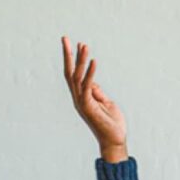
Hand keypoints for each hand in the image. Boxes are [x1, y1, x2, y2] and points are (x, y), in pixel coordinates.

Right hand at [61, 36, 127, 161]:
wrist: (114, 142)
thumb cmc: (112, 124)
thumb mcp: (106, 103)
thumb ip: (98, 92)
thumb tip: (93, 82)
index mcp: (82, 96)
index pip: (74, 74)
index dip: (74, 59)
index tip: (75, 43)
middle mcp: (79, 98)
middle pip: (70, 73)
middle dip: (68, 55)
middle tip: (65, 37)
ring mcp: (82, 102)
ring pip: (78, 77)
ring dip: (81, 61)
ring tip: (84, 45)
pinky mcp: (89, 107)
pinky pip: (88, 87)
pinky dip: (91, 73)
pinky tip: (94, 61)